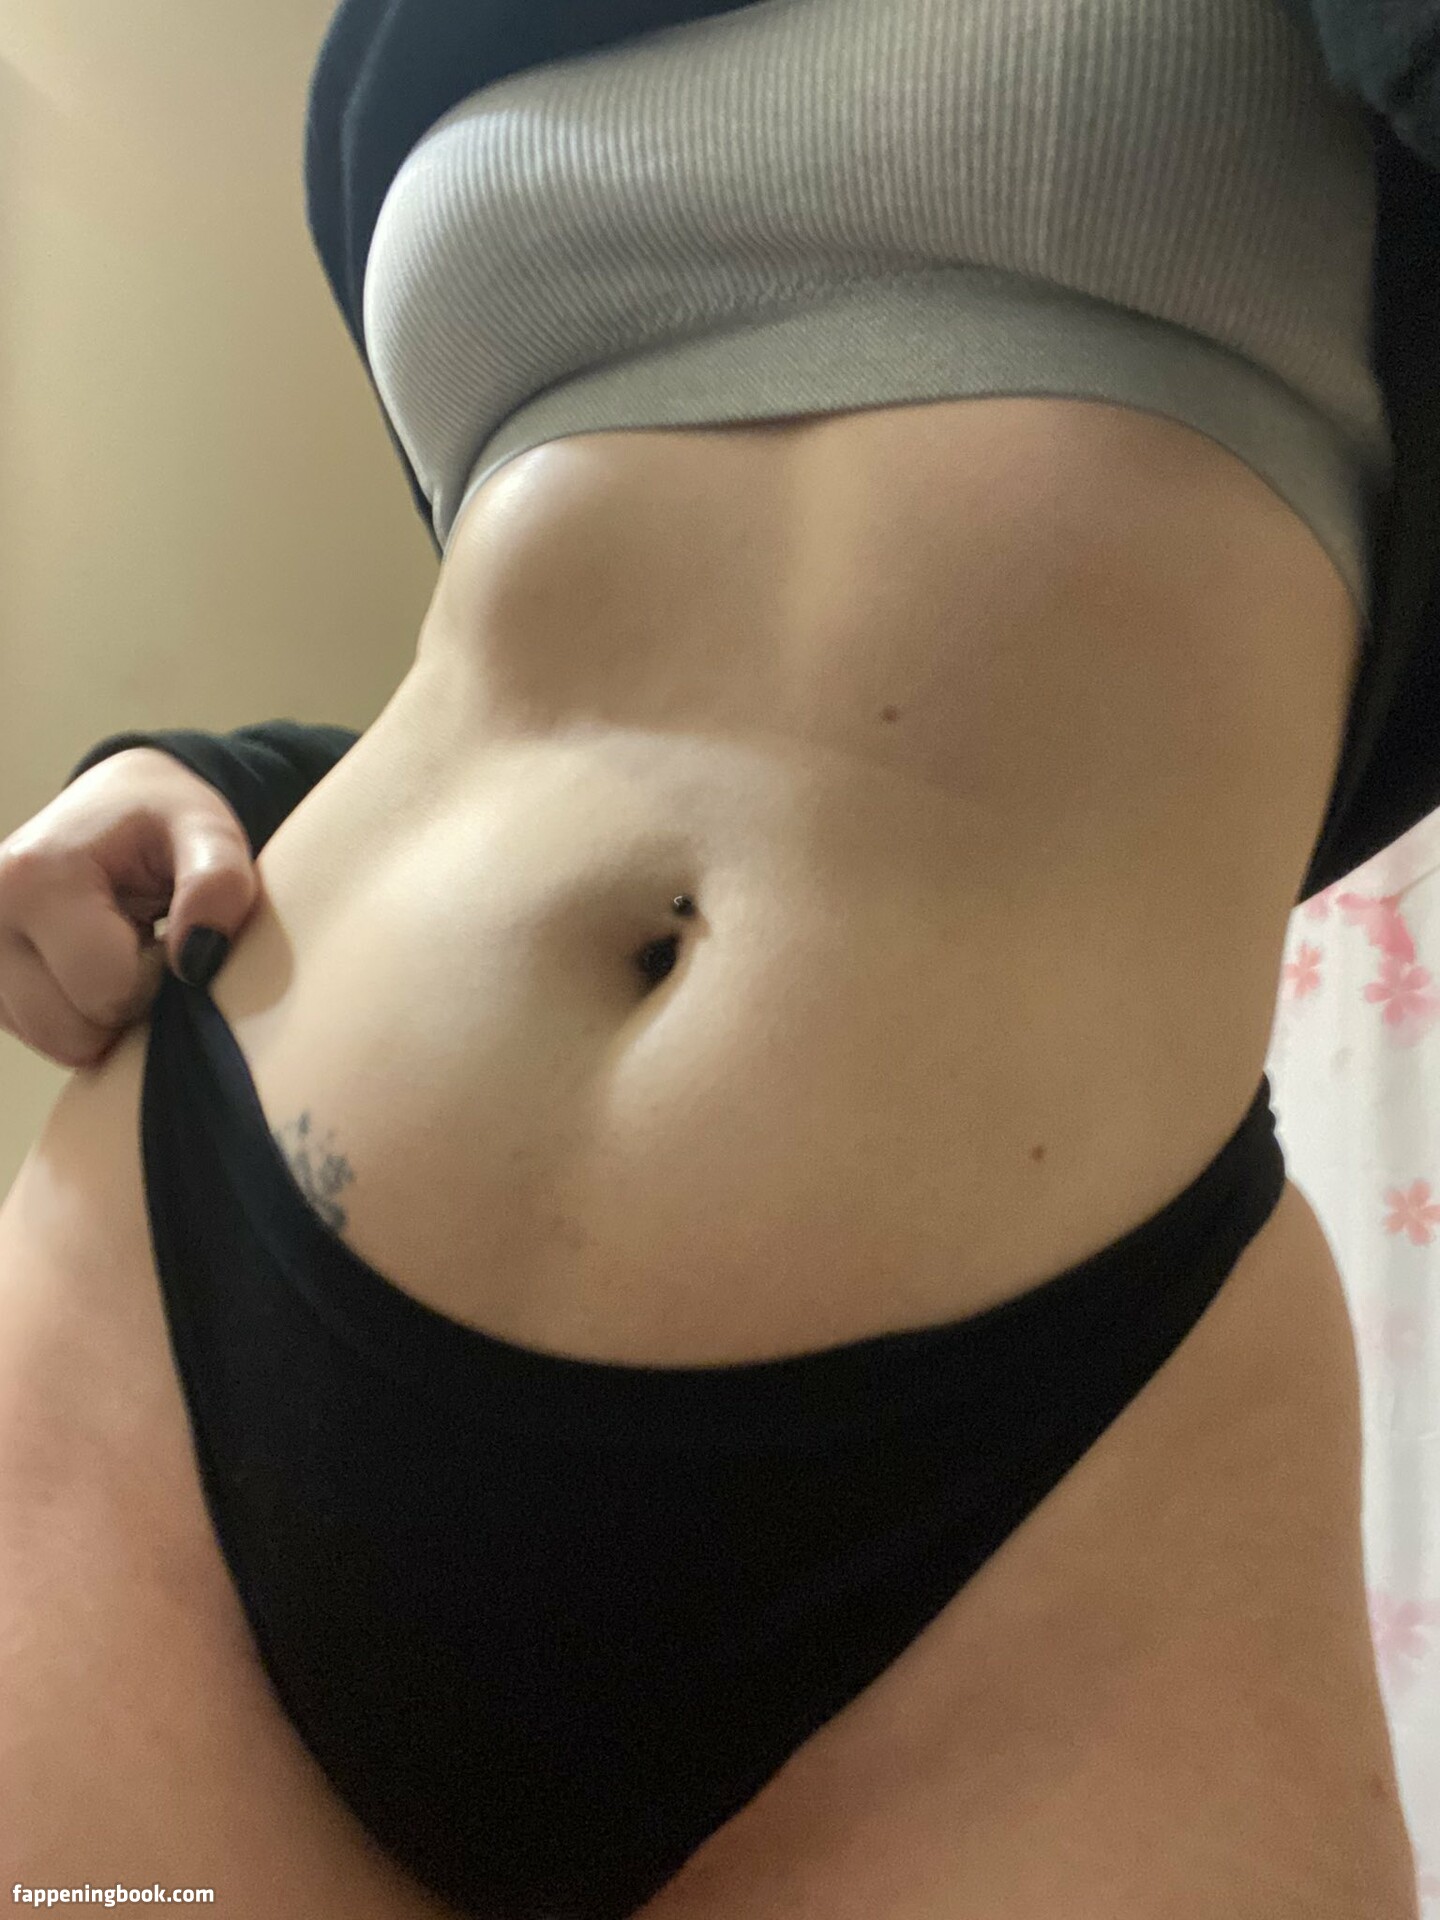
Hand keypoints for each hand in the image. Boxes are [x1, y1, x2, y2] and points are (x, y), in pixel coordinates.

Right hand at [0, 748, 258, 1068]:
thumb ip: (218, 885)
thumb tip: (198, 962)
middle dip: (129, 1002)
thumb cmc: (164, 818)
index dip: (160, 975)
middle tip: (144, 944)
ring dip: (105, 1012)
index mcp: (34, 878)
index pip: (109, 990)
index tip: (167, 931)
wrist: (116, 802)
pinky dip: (81, 1014)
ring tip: (119, 950)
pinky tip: (93, 964)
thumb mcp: (209, 833)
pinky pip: (46, 1037)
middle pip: (74, 1032)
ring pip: (57, 1043)